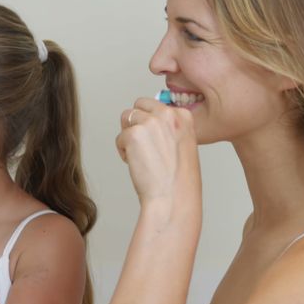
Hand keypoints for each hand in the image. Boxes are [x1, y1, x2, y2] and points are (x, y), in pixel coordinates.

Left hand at [116, 98, 200, 218]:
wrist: (173, 198)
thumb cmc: (179, 180)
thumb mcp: (184, 145)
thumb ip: (170, 129)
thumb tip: (150, 120)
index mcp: (183, 116)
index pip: (157, 105)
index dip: (152, 124)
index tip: (156, 142)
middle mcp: (167, 115)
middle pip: (139, 106)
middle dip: (137, 123)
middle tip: (144, 147)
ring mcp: (150, 123)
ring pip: (126, 117)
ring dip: (129, 135)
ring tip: (141, 155)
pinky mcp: (133, 135)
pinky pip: (119, 137)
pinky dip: (123, 151)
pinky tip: (137, 164)